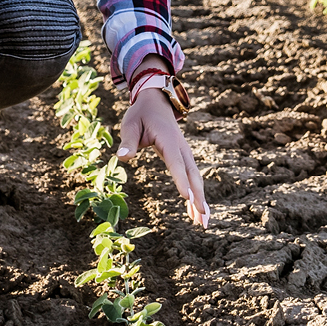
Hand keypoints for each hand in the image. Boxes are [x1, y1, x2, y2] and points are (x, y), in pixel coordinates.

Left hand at [117, 85, 211, 227]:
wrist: (156, 102)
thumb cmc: (141, 114)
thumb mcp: (130, 124)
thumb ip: (128, 141)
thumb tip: (122, 157)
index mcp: (168, 140)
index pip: (176, 163)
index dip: (181, 180)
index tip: (187, 198)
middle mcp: (181, 148)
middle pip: (192, 175)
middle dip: (198, 197)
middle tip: (203, 218)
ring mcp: (185, 153)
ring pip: (195, 179)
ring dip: (200, 200)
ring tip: (203, 223)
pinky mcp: (184, 158)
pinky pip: (192, 178)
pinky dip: (195, 194)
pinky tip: (195, 212)